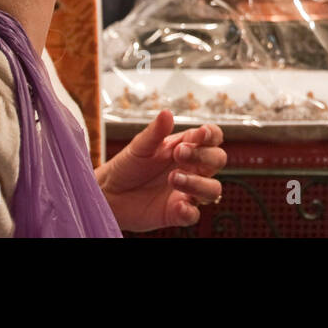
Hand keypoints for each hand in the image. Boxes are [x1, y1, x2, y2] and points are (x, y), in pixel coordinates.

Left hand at [96, 112, 226, 232]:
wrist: (109, 193)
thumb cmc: (128, 165)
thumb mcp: (140, 146)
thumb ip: (155, 132)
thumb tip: (167, 113)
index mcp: (187, 147)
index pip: (212, 138)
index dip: (212, 135)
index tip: (201, 133)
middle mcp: (193, 169)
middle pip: (218, 160)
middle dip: (203, 156)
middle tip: (178, 154)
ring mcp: (187, 191)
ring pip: (212, 189)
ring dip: (198, 183)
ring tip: (173, 178)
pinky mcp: (177, 213)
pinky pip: (194, 215)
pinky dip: (190, 211)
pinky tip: (179, 205)